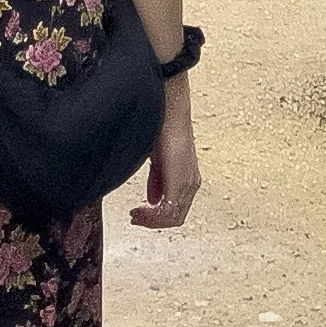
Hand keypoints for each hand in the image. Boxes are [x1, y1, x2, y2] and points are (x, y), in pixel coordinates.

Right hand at [128, 89, 198, 230]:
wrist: (167, 106)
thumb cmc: (161, 124)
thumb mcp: (157, 158)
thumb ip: (157, 179)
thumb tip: (152, 199)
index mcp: (186, 177)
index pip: (175, 208)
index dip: (156, 216)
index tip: (137, 213)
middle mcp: (191, 183)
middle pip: (175, 216)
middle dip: (152, 221)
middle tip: (134, 217)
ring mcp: (188, 184)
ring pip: (173, 217)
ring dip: (151, 220)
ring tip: (135, 215)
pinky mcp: (181, 183)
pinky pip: (169, 212)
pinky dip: (152, 217)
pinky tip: (139, 210)